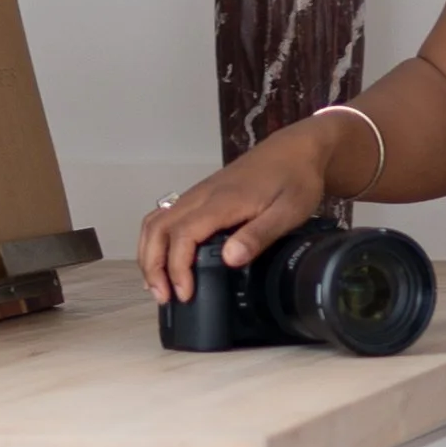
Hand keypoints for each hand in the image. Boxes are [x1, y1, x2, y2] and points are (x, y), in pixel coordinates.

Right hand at [138, 124, 341, 304]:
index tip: (185, 293)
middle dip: (154, 266)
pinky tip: (166, 260)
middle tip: (164, 297)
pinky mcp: (200, 195)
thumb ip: (258, 235)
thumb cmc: (295, 180)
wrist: (296, 149)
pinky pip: (165, 217)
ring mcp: (197, 193)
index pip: (183, 235)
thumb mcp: (288, 212)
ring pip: (156, 222)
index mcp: (221, 202)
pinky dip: (157, 241)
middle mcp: (201, 196)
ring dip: (150, 254)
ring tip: (158, 285)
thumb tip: (230, 260)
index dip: (177, 267)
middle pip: (158, 229)